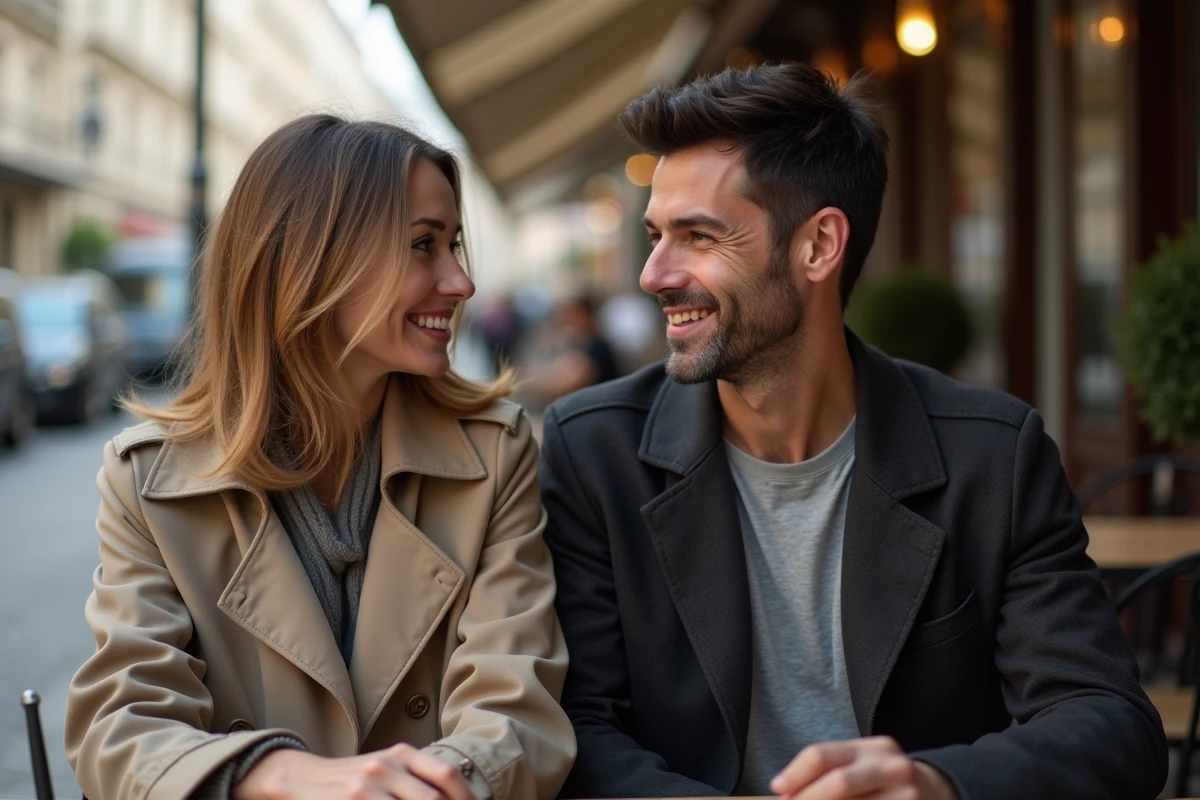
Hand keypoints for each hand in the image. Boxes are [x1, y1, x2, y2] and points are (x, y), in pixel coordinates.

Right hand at [233, 743, 475, 799]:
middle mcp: (386, 767)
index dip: (466, 798)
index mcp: (401, 754)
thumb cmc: (354, 779)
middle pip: (432, 799)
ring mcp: (366, 788)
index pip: (447, 774)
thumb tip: (458, 798)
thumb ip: (417, 780)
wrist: (300, 779)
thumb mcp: (387, 768)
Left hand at [770, 737, 955, 799]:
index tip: (778, 789)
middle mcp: (891, 767)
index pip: (823, 755)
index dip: (795, 774)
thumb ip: (829, 772)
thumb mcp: (863, 765)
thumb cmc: (884, 780)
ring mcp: (906, 795)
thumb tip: (785, 793)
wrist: (938, 793)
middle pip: (838, 783)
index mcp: (872, 748)